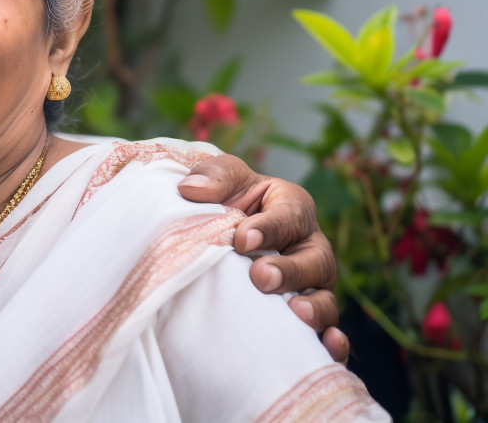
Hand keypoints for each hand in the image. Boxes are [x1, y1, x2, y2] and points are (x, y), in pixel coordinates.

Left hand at [178, 153, 349, 363]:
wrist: (218, 232)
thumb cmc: (224, 199)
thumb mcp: (221, 177)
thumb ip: (213, 176)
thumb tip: (191, 189)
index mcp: (292, 207)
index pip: (289, 215)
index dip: (269, 228)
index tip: (240, 239)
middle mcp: (310, 246)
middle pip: (314, 260)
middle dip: (290, 271)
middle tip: (260, 277)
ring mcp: (312, 283)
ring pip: (325, 298)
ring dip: (314, 308)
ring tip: (295, 315)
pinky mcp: (306, 313)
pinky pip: (327, 330)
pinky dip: (332, 341)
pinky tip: (325, 346)